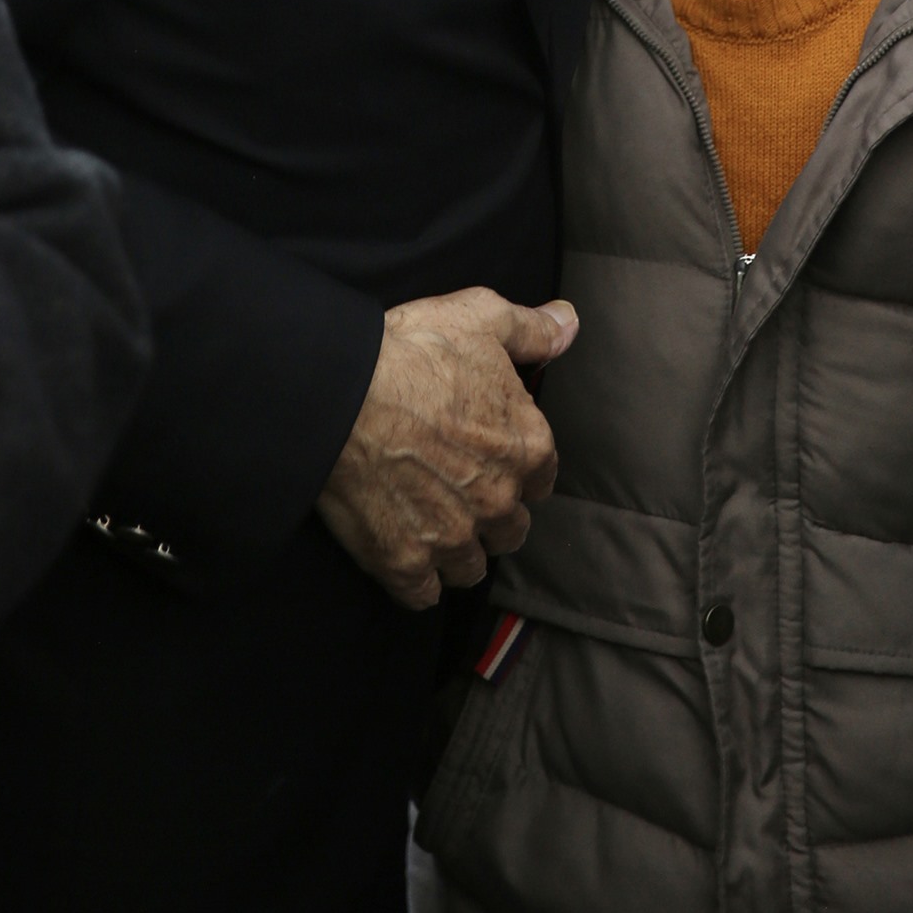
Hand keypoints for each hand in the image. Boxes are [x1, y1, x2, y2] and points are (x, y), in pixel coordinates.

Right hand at [317, 287, 576, 611]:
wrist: (343, 393)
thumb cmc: (414, 350)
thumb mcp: (482, 317)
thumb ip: (532, 330)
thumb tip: (569, 324)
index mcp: (526, 447)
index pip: (542, 477)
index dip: (518, 468)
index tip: (495, 458)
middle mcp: (498, 501)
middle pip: (509, 529)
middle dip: (491, 515)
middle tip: (459, 492)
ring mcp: (451, 538)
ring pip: (471, 567)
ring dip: (457, 552)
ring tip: (433, 528)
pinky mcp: (404, 563)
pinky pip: (423, 595)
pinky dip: (417, 581)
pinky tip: (404, 556)